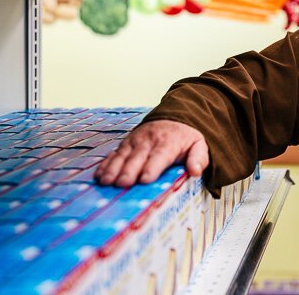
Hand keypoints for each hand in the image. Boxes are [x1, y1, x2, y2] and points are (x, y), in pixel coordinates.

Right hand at [94, 120, 209, 186]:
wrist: (174, 115)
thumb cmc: (186, 136)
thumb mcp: (199, 144)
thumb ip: (199, 158)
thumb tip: (196, 171)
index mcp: (168, 143)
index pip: (159, 156)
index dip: (151, 168)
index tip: (144, 180)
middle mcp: (149, 141)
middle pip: (137, 157)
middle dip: (129, 171)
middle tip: (122, 184)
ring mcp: (135, 141)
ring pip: (122, 155)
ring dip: (113, 169)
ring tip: (106, 182)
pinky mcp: (126, 143)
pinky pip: (114, 154)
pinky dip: (106, 164)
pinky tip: (99, 176)